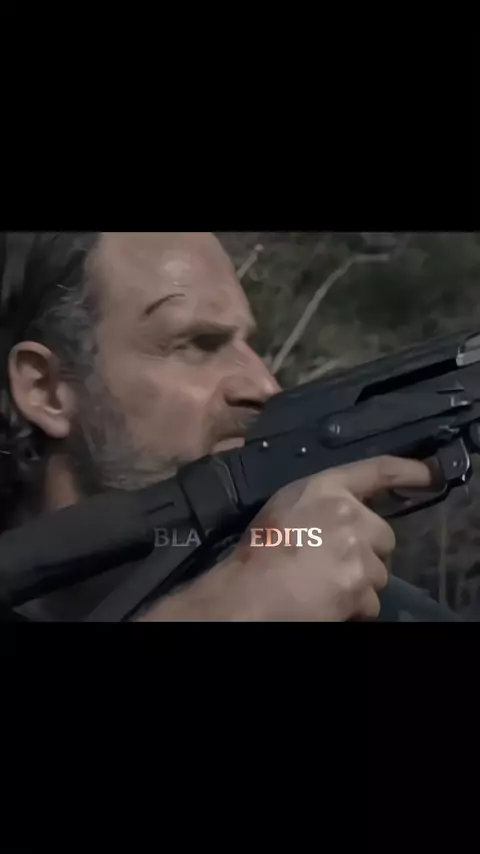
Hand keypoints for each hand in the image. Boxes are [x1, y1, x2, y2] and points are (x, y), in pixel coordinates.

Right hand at [138, 455, 431, 621]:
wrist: (249, 593)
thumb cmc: (258, 550)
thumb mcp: (284, 507)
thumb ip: (318, 504)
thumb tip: (340, 515)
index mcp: (326, 488)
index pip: (377, 470)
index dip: (408, 471)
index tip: (430, 475)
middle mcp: (349, 514)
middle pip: (383, 536)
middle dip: (366, 552)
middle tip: (332, 565)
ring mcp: (358, 552)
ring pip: (378, 573)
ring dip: (359, 583)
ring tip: (323, 586)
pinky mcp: (362, 587)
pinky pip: (371, 602)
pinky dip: (354, 608)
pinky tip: (327, 603)